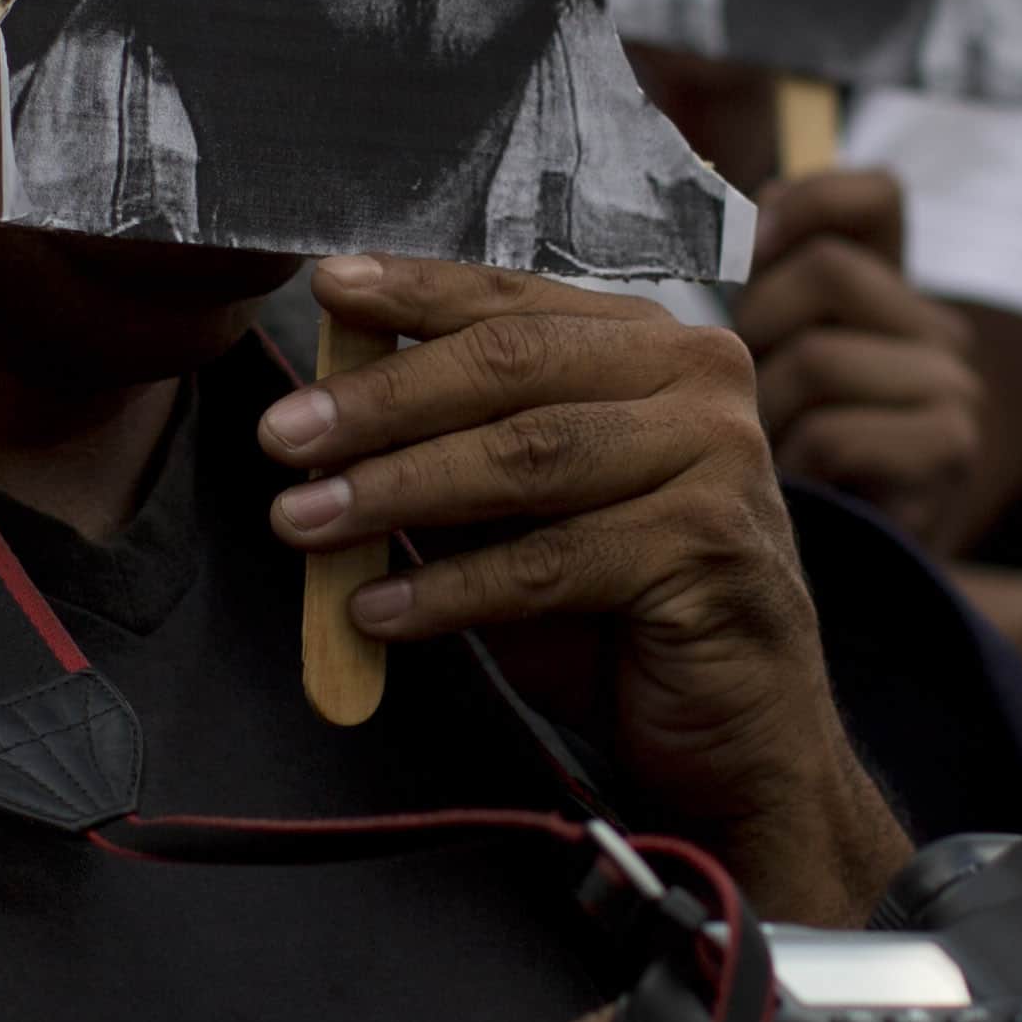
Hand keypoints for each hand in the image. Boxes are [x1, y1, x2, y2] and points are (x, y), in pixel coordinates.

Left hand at [263, 254, 909, 917]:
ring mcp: (718, 459)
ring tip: (304, 521)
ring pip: (527, 457)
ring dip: (398, 489)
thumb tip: (324, 410)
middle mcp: (699, 379)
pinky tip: (376, 611)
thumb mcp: (529, 512)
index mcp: (653, 342)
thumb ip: (458, 448)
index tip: (324, 292)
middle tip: (282, 435)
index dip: (414, 291)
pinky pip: (550, 561)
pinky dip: (450, 588)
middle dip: (381, 399)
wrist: (739, 730)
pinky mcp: (709, 548)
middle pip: (512, 365)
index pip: (514, 299)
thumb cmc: (622, 612)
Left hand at [735, 165, 983, 553]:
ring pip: (818, 356)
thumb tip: (699, 215)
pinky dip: (791, 472)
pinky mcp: (948, 456)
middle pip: (824, 271)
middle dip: (752, 330)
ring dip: (759, 418)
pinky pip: (834, 432)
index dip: (808, 198)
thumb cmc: (767, 484)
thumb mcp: (747, 379)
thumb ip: (738, 303)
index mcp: (890, 297)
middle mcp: (937, 332)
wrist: (814, 609)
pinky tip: (790, 500)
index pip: (873, 195)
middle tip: (728, 399)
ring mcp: (953, 393)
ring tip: (752, 464)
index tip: (751, 239)